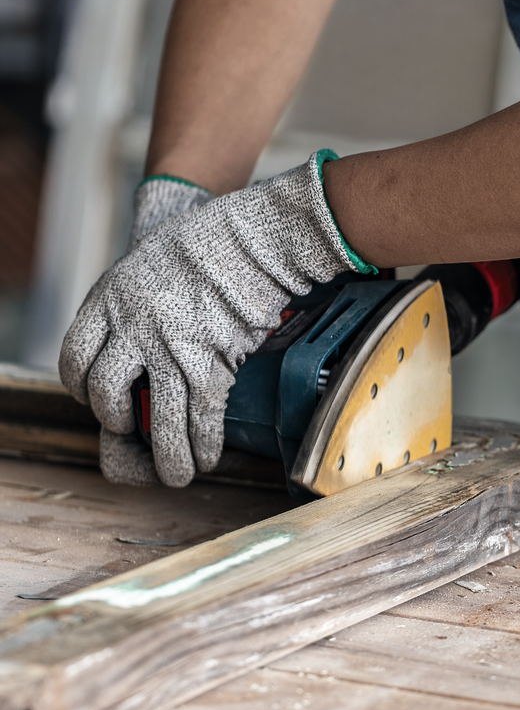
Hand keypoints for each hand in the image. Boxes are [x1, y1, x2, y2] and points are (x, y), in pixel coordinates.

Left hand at [60, 150, 370, 486]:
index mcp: (109, 298)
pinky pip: (199, 417)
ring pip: (154, 418)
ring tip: (178, 472)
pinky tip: (208, 456)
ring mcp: (170, 348)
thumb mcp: (150, 258)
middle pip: (105, 394)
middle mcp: (131, 328)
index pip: (74, 357)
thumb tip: (145, 328)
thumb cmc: (211, 240)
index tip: (98, 395)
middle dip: (118, 421)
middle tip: (134, 430)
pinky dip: (203, 444)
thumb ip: (137, 296)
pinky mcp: (210, 363)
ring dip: (167, 455)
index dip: (82, 386)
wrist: (253, 237)